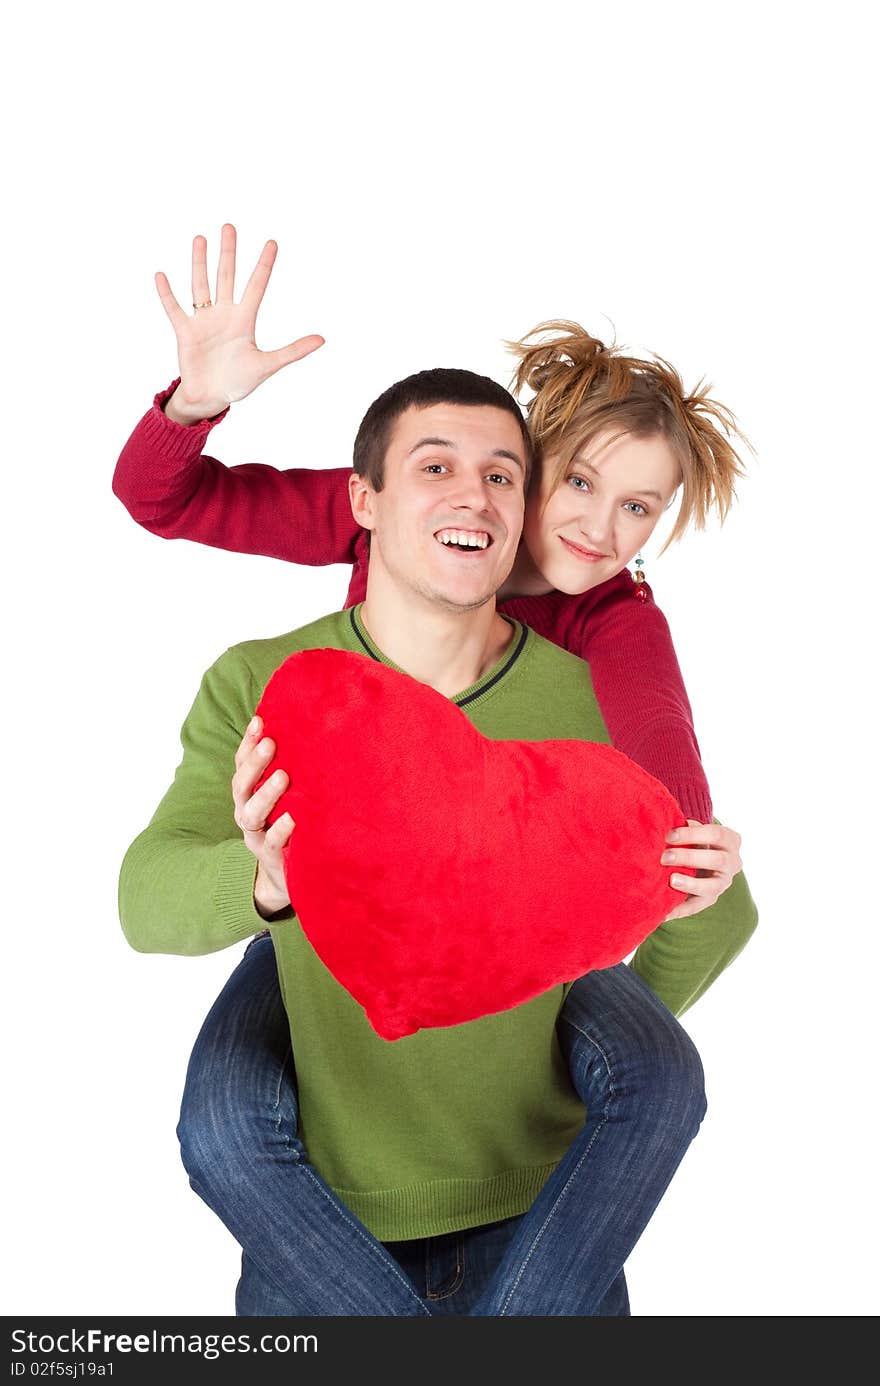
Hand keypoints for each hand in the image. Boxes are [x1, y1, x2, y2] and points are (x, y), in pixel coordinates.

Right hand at [154, 223, 324, 422]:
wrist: (211, 398)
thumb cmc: (239, 382)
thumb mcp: (268, 365)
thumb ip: (293, 351)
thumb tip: (322, 339)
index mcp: (245, 320)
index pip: (256, 286)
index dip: (264, 265)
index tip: (272, 242)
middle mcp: (224, 314)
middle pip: (226, 277)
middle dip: (228, 253)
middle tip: (229, 227)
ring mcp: (203, 321)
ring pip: (201, 285)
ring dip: (200, 263)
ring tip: (200, 239)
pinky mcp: (185, 332)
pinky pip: (174, 309)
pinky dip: (167, 294)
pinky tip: (161, 275)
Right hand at [232, 713, 293, 917]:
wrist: (284, 878)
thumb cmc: (289, 827)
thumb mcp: (287, 798)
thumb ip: (290, 772)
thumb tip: (310, 731)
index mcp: (249, 794)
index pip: (242, 764)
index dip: (247, 743)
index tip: (260, 721)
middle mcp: (247, 812)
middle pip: (242, 785)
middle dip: (254, 763)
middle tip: (269, 743)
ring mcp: (255, 836)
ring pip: (252, 813)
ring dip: (266, 793)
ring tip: (282, 776)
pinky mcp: (270, 857)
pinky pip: (273, 842)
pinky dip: (282, 829)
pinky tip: (294, 818)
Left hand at [661, 820, 742, 920]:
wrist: (699, 856)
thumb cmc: (694, 838)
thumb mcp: (694, 829)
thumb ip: (685, 827)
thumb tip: (664, 824)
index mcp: (730, 840)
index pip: (716, 834)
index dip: (692, 834)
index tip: (669, 835)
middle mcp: (732, 862)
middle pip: (717, 860)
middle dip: (689, 858)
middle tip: (664, 857)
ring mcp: (723, 883)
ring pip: (712, 886)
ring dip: (690, 884)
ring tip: (671, 881)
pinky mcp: (710, 899)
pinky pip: (696, 906)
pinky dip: (679, 909)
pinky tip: (663, 911)